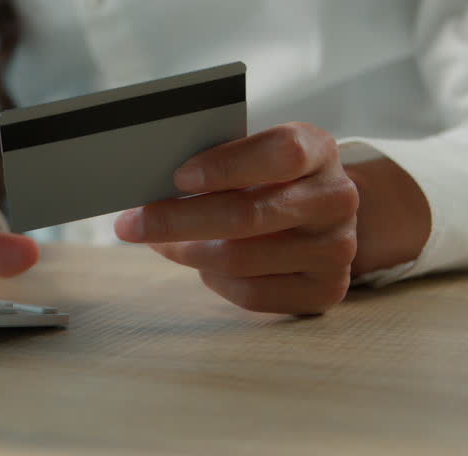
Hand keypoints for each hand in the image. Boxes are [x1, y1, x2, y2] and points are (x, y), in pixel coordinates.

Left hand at [114, 122, 358, 314]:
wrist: (321, 216)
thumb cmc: (270, 178)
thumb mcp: (254, 154)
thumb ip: (217, 162)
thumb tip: (149, 183)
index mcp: (318, 150)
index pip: (281, 153)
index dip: (226, 166)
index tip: (179, 177)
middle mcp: (335, 198)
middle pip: (248, 215)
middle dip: (178, 221)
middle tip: (131, 224)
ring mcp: (336, 248)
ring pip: (240, 259)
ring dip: (187, 252)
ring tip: (160, 242)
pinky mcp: (326, 290)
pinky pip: (252, 293)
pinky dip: (214, 280)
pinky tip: (202, 264)